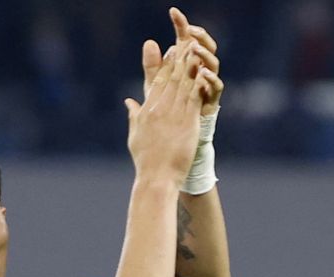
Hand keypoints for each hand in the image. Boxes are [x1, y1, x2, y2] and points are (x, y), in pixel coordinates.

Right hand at [125, 42, 205, 183]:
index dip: (164, 64)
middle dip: (179, 59)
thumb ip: (133, 116)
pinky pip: (195, 98)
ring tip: (197, 50)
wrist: (157, 177)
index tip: (170, 51)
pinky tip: (204, 71)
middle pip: (172, 78)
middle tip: (186, 42)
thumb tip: (129, 102)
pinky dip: (200, 83)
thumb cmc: (145, 160)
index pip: (157, 82)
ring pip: (184, 85)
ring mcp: (175, 115)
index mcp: (147, 111)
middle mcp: (160, 109)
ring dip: (191, 66)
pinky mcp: (188, 123)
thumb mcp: (135, 136)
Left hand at [143, 7, 223, 115]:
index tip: (173, 12)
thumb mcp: (155, 85)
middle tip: (190, 30)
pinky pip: (215, 87)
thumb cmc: (166, 108)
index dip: (181, 25)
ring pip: (212, 64)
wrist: (174, 133)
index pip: (185, 40)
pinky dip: (210, 79)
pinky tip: (203, 73)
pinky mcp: (211, 99)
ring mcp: (207, 84)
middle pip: (205, 47)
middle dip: (199, 37)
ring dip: (205, 55)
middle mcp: (199, 70)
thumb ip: (152, 65)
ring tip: (194, 49)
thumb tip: (148, 42)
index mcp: (185, 64)